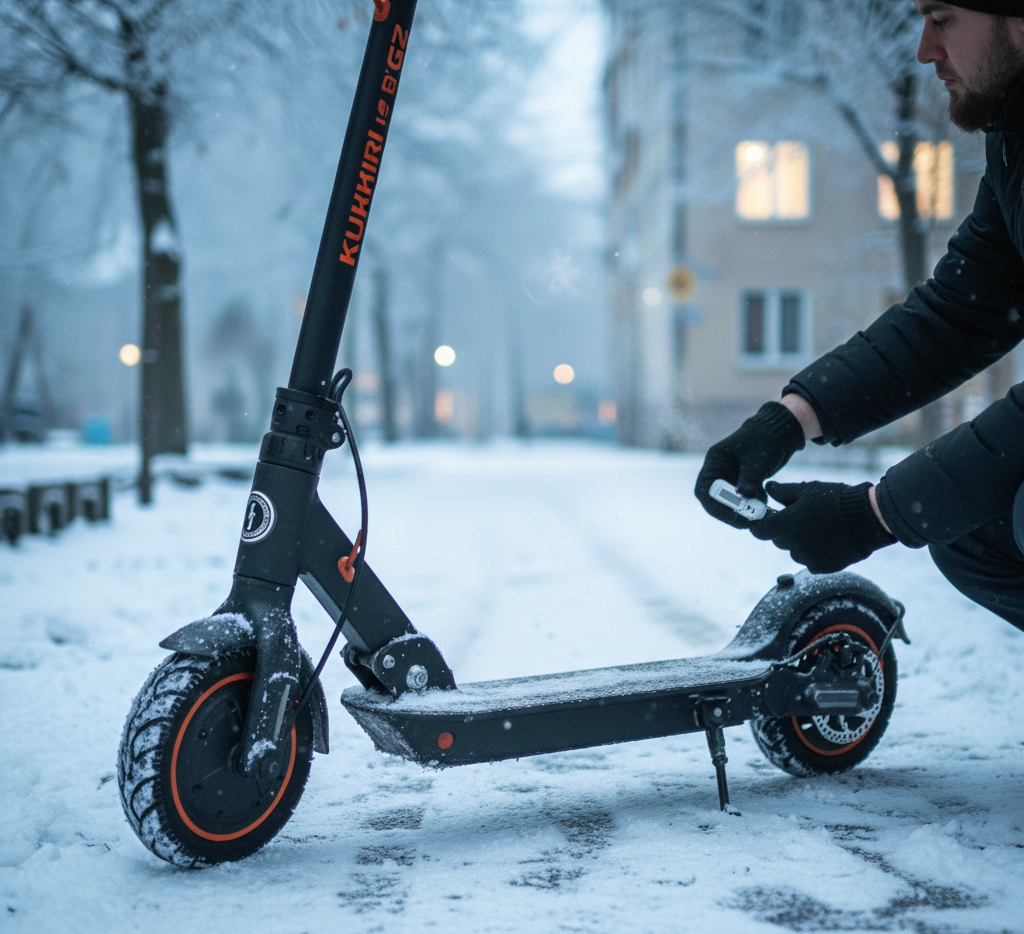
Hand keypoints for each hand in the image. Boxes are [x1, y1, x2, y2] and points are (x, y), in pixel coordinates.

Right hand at [695, 402, 805, 528]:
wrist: (781, 433)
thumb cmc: (766, 440)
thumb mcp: (758, 459)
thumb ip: (750, 478)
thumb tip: (743, 497)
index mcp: (715, 461)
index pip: (705, 490)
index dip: (715, 506)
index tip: (734, 515)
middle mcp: (718, 472)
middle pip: (714, 501)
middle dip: (730, 513)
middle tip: (748, 522)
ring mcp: (729, 479)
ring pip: (729, 503)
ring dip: (742, 512)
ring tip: (761, 513)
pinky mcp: (741, 484)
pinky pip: (741, 501)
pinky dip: (751, 506)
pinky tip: (765, 505)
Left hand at [750, 480, 895, 572]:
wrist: (868, 518)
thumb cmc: (836, 499)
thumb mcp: (807, 490)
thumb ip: (783, 492)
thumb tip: (768, 487)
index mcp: (786, 524)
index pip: (760, 531)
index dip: (761, 525)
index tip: (768, 520)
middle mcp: (793, 544)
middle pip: (778, 541)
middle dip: (784, 531)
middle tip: (801, 519)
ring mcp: (808, 558)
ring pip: (794, 552)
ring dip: (800, 543)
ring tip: (819, 529)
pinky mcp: (822, 567)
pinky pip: (810, 562)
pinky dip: (815, 553)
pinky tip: (829, 541)